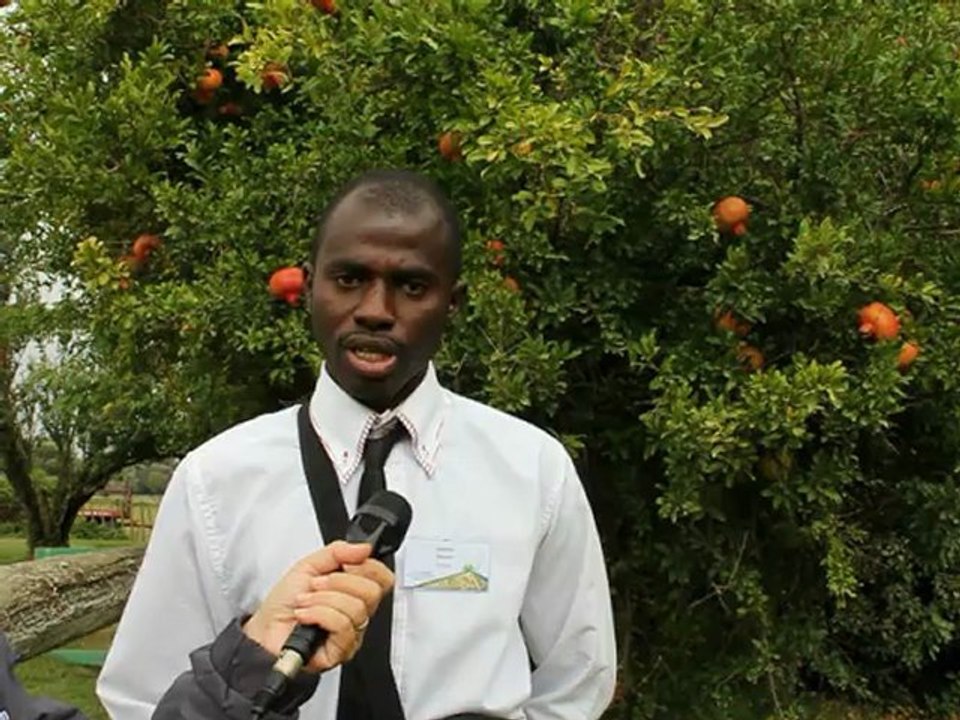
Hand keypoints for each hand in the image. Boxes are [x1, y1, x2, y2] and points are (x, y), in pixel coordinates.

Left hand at [242, 541, 393, 671]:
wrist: (263, 629)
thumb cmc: (283, 603)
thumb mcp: (309, 565)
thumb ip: (337, 551)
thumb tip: (364, 547)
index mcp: (354, 590)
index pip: (383, 578)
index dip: (368, 566)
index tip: (344, 564)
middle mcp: (356, 613)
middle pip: (372, 592)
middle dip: (339, 582)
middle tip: (317, 584)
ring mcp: (351, 633)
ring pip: (356, 608)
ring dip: (323, 599)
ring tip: (305, 601)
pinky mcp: (340, 651)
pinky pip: (343, 626)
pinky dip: (319, 614)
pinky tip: (305, 615)